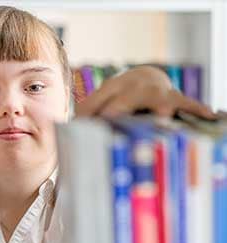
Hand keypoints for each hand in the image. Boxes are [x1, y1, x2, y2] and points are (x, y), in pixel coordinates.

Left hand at [75, 66, 215, 118]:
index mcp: (111, 88)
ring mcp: (156, 90)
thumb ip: (87, 113)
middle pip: (127, 97)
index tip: (81, 129)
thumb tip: (69, 130)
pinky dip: (197, 108)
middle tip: (110, 122)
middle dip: (120, 108)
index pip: (98, 100)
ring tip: (161, 122)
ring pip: (158, 99)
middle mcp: (134, 86)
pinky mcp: (175, 97)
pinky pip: (188, 102)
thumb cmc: (120, 95)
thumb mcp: (102, 99)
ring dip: (159, 110)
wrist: (146, 76)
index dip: (89, 113)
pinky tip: (209, 115)